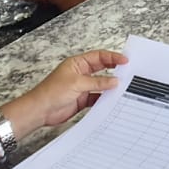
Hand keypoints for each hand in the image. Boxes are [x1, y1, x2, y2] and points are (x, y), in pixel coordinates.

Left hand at [6, 49, 125, 134]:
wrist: (40, 111)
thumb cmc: (51, 92)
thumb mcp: (77, 83)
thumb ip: (97, 82)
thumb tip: (114, 81)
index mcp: (78, 63)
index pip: (99, 57)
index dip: (112, 58)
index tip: (125, 60)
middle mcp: (81, 74)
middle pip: (102, 69)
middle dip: (114, 69)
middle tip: (128, 71)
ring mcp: (82, 87)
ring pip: (101, 84)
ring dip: (110, 86)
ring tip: (123, 87)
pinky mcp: (82, 100)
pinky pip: (97, 97)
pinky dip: (104, 99)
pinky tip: (111, 101)